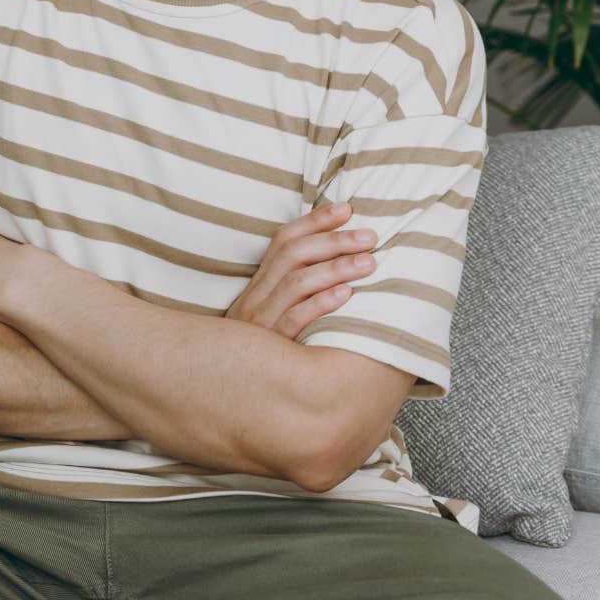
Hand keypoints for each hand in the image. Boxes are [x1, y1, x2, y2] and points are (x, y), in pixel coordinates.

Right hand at [225, 201, 375, 338]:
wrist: (229, 391)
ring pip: (296, 283)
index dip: (315, 221)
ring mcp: (261, 322)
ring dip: (335, 268)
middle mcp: (256, 297)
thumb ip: (293, 287)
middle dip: (333, 240)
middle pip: (292, 255)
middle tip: (370, 236)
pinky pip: (295, 320)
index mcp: (257, 284)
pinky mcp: (270, 347)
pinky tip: (347, 295)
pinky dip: (321, 303)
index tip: (346, 208)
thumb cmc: (262, 350)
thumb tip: (337, 258)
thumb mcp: (269, 313)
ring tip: (369, 262)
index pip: (283, 240)